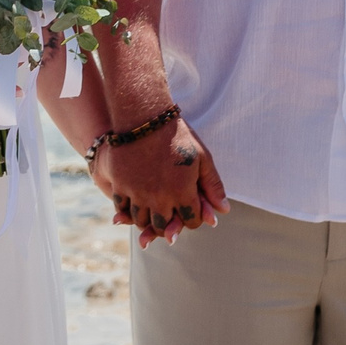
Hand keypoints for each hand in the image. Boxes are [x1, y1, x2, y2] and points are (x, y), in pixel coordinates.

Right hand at [94, 115, 227, 247]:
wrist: (144, 117)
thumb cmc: (176, 135)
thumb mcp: (201, 157)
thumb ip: (213, 185)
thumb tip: (224, 210)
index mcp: (182, 192)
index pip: (191, 221)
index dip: (193, 218)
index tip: (189, 209)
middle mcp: (160, 198)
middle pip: (163, 227)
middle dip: (168, 225)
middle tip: (167, 216)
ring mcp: (138, 193)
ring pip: (140, 221)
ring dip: (146, 219)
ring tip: (149, 210)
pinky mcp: (120, 185)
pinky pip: (122, 208)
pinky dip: (126, 210)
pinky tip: (132, 202)